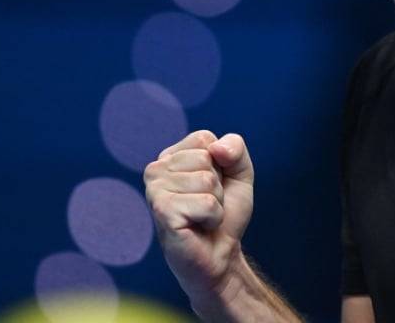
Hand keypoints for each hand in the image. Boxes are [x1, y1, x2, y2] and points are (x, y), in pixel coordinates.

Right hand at [144, 130, 254, 302]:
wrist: (220, 256)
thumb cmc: (225, 215)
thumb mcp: (239, 174)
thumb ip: (235, 149)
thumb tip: (215, 149)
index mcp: (171, 156)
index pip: (205, 138)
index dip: (222, 164)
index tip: (213, 186)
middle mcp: (156, 169)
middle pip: (206, 158)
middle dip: (218, 185)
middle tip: (207, 205)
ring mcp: (155, 190)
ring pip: (207, 180)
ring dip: (216, 203)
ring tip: (202, 216)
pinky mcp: (161, 211)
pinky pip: (206, 203)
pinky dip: (213, 217)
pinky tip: (198, 226)